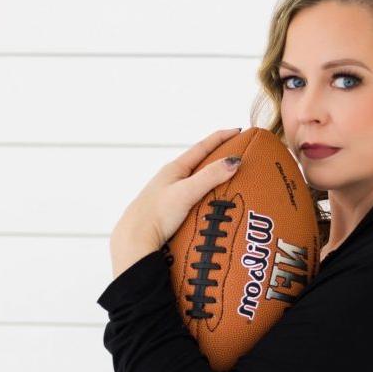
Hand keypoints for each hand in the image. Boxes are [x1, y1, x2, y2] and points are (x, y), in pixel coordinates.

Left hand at [109, 127, 242, 278]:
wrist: (134, 240)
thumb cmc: (155, 214)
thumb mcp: (186, 192)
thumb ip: (210, 176)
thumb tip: (234, 161)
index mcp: (174, 169)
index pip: (202, 147)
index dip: (220, 138)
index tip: (238, 131)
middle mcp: (171, 179)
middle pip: (199, 162)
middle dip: (218, 156)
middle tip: (237, 152)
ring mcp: (170, 195)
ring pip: (195, 180)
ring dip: (212, 177)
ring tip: (229, 178)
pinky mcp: (170, 210)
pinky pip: (193, 196)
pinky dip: (206, 194)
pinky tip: (212, 203)